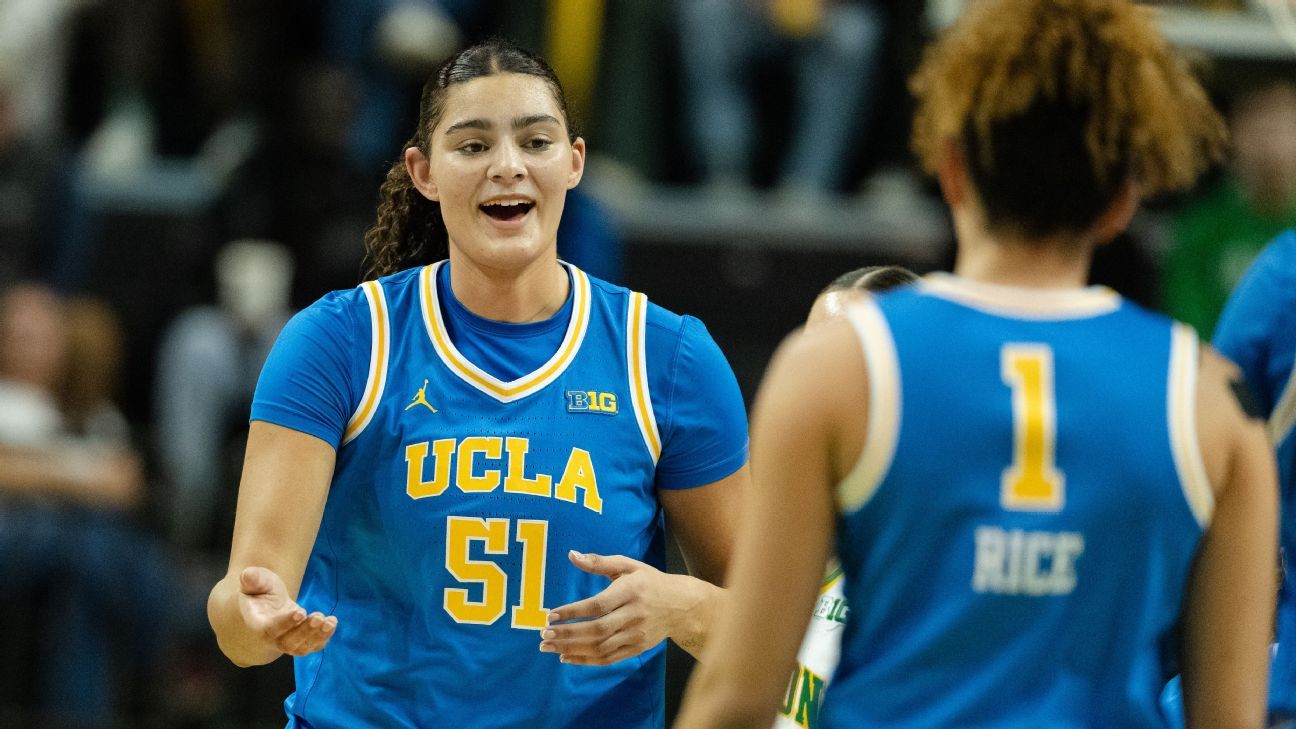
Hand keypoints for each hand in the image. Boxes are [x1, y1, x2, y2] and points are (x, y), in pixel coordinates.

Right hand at [238, 566, 336, 656]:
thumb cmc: (262, 590)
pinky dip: (323, 638)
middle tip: (317, 616)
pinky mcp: (300, 642)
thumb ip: (253, 579)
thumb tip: (248, 575)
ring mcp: (286, 642)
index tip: (301, 611)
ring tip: (329, 622)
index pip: (269, 630)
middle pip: (287, 643)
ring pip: (300, 648)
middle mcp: (271, 638)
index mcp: (257, 623)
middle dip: (304, 631)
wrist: (268, 602)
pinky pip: (311, 646)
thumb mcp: (257, 580)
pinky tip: (332, 623)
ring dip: (316, 636)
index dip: (285, 623)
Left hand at [539, 551, 714, 665]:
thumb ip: (599, 562)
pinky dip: (585, 660)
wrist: (681, 606)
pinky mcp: (636, 649)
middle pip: (598, 629)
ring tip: (548, 647)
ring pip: (601, 647)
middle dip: (568, 634)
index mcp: (631, 591)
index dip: (574, 611)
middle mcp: (634, 615)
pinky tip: (566, 657)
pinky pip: (608, 659)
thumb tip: (571, 555)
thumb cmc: (649, 582)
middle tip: (543, 635)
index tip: (551, 615)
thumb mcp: (628, 566)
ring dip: (572, 649)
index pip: (598, 605)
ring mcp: (636, 635)